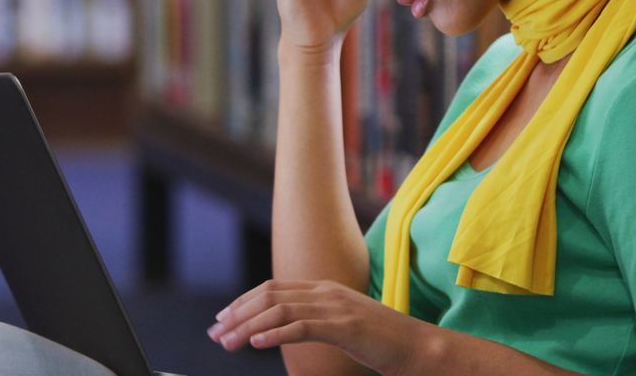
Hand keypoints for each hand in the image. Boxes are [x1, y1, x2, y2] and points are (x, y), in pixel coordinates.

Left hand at [207, 279, 427, 374]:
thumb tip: (286, 328)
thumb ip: (317, 320)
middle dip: (237, 313)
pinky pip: (301, 327)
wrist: (420, 348)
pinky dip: (274, 334)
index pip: (272, 288)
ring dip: (248, 326)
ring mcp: (336, 307)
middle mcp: (326, 292)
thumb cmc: (382, 342)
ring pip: (279, 309)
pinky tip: (256, 343)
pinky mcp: (345, 327)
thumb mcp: (344, 325)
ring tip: (228, 342)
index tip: (222, 318)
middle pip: (269, 295)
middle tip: (216, 332)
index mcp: (324, 289)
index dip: (243, 302)